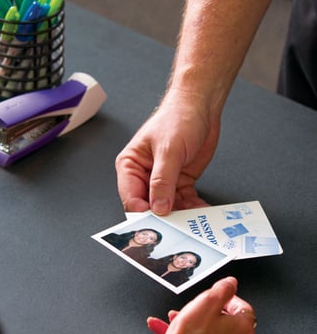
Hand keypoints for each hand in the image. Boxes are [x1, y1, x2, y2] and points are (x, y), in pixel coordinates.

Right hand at [115, 89, 220, 214]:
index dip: (144, 212)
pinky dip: (194, 209)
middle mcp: (144, 176)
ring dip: (182, 216)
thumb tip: (158, 207)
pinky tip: (203, 212)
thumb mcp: (168, 150)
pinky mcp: (179, 183)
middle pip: (149, 206)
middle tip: (179, 226)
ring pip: (168, 208)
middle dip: (164, 217)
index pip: (131, 198)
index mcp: (130, 166)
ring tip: (195, 222)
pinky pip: (185, 202)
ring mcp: (162, 181)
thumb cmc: (177, 118)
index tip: (159, 222)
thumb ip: (162, 181)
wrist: (200, 107)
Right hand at [138, 277, 255, 333]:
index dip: (225, 297)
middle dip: (205, 310)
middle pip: (226, 318)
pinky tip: (174, 329)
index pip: (242, 306)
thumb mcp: (207, 301)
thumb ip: (223, 288)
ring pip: (213, 330)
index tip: (212, 296)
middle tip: (193, 307)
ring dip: (195, 321)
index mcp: (244, 329)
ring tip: (177, 317)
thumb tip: (231, 283)